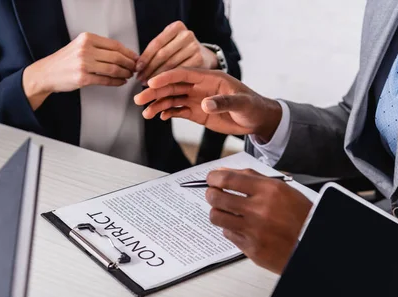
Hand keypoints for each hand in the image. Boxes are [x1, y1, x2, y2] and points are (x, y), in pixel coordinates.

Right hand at [23, 32, 138, 109]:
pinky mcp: (83, 78)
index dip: (128, 52)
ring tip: (129, 75)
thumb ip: (98, 48)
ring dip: (124, 73)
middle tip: (135, 68)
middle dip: (129, 63)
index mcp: (86, 38)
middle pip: (116, 56)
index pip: (114, 45)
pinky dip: (116, 82)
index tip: (135, 58)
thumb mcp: (80, 46)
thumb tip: (122, 53)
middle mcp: (85, 49)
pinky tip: (121, 82)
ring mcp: (84, 64)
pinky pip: (105, 80)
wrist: (47, 73)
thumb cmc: (65, 61)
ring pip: (113, 68)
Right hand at [134, 68, 281, 140]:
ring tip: (145, 112)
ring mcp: (198, 100)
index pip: (184, 74)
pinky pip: (179, 111)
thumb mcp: (242, 104)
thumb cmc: (253, 107)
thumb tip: (206, 104)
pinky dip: (168, 113)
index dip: (166, 77)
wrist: (258, 120)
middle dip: (155, 92)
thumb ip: (224, 103)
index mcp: (211, 78)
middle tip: (139, 99)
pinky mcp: (198, 113)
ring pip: (173, 100)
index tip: (151, 82)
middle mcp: (201, 87)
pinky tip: (159, 116)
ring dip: (158, 104)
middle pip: (173, 87)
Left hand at [136, 21, 218, 83]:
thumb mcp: (170, 44)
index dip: (145, 57)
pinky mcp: (199, 60)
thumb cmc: (182, 51)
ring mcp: (194, 47)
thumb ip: (157, 50)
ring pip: (170, 65)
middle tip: (140, 79)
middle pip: (162, 55)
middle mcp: (186, 35)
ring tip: (148, 85)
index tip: (137, 69)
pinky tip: (161, 86)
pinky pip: (180, 72)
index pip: (156, 43)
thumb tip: (137, 66)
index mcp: (176, 27)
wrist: (206, 57)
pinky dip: (169, 81)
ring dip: (157, 77)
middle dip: (149, 69)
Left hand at [205, 169, 312, 273]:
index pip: (228, 179)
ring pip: (217, 217)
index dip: (213, 178)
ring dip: (218, 212)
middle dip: (211, 194)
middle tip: (214, 194)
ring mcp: (254, 231)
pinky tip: (242, 226)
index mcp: (269, 191)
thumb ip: (251, 178)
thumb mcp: (282, 189)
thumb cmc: (300, 216)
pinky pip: (229, 235)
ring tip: (226, 211)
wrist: (312, 243)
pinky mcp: (252, 249)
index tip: (211, 178)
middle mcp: (260, 210)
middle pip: (217, 198)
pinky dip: (231, 229)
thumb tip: (223, 172)